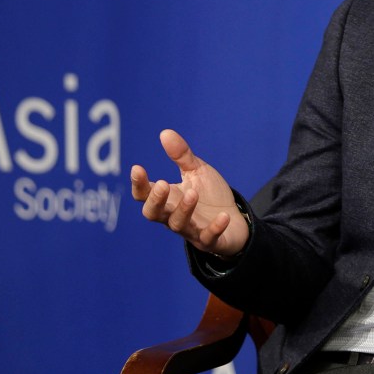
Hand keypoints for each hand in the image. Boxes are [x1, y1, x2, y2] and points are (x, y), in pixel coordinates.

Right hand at [130, 129, 249, 256]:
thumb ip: (181, 156)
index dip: (138, 184)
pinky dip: (214, 228)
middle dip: (155, 200)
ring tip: (193, 192)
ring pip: (178, 225)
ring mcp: (191, 230)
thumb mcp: (197, 171)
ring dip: (184, 209)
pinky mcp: (210, 241)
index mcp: (167, 199)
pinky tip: (222, 217)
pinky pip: (208, 238)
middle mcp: (173, 216)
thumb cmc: (210, 195)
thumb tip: (165, 132)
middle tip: (163, 184)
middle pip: (153, 214)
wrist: (236, 220)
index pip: (144, 195)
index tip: (137, 168)